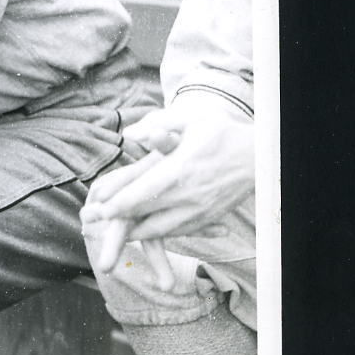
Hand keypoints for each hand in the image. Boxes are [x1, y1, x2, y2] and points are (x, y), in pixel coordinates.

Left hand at [82, 101, 252, 273]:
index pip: (142, 193)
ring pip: (159, 230)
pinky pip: (177, 232)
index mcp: (179, 171)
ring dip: (136, 232)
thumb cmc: (221, 134)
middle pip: (145, 216)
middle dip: (118, 222)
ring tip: (116, 232)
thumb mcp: (192, 121)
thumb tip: (131, 133)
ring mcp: (198, 210)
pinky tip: (144, 232)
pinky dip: (158, 234)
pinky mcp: (206, 219)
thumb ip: (160, 124)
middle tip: (96, 222)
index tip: (99, 208)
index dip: (118, 204)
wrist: (259, 158)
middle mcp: (187, 195)